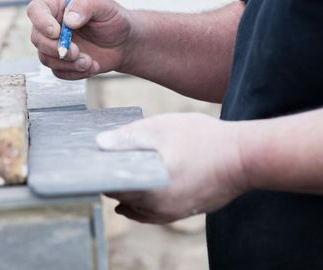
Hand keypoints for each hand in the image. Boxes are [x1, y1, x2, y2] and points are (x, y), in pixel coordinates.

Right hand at [27, 0, 134, 79]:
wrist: (124, 43)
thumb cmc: (113, 20)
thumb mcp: (105, 7)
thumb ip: (86, 6)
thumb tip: (69, 19)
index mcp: (57, 5)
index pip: (36, 10)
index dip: (41, 21)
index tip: (57, 32)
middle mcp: (52, 25)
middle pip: (37, 38)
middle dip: (55, 48)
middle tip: (76, 53)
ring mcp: (55, 45)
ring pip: (46, 58)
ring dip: (68, 64)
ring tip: (89, 61)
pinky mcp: (62, 63)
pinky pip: (58, 72)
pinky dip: (75, 72)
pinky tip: (91, 66)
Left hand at [96, 113, 249, 223]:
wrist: (246, 156)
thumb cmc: (203, 139)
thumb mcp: (161, 129)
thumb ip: (128, 137)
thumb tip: (98, 143)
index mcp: (148, 190)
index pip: (111, 187)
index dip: (101, 172)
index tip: (97, 159)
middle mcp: (158, 209)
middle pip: (124, 197)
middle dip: (115, 180)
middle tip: (109, 160)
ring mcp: (173, 213)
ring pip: (139, 205)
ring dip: (130, 189)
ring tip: (125, 169)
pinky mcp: (186, 211)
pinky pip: (155, 209)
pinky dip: (146, 197)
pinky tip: (144, 183)